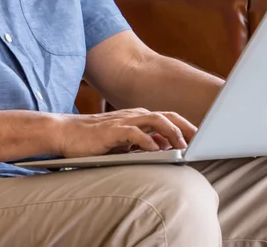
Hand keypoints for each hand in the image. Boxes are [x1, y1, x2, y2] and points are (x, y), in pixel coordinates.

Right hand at [53, 108, 197, 157]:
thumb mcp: (122, 142)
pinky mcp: (112, 131)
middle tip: (201, 141)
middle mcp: (134, 116)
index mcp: (138, 118)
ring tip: (183, 146)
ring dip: (172, 133)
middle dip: (186, 127)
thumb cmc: (93, 140)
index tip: (201, 139)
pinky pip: (134, 134)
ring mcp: (123, 121)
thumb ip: (142, 142)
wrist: (65, 132)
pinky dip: (148, 142)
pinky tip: (156, 151)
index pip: (168, 118)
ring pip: (155, 121)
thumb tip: (164, 148)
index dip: (186, 127)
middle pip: (167, 116)